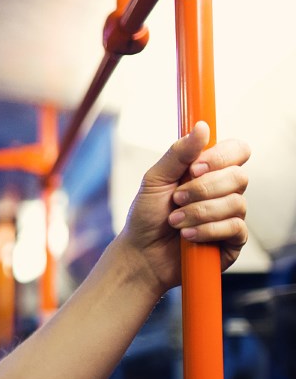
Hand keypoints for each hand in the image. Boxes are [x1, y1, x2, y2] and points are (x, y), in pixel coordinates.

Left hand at [118, 122, 248, 292]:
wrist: (141, 252)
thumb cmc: (147, 215)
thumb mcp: (155, 180)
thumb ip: (178, 154)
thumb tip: (201, 126)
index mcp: (209, 171)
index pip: (237, 151)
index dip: (221, 156)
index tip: (194, 168)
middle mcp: (225, 191)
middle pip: (239, 177)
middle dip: (202, 189)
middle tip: (176, 199)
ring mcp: (231, 215)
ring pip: (236, 203)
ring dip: (199, 212)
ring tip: (175, 221)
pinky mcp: (233, 240)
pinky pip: (235, 228)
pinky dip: (207, 230)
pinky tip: (188, 236)